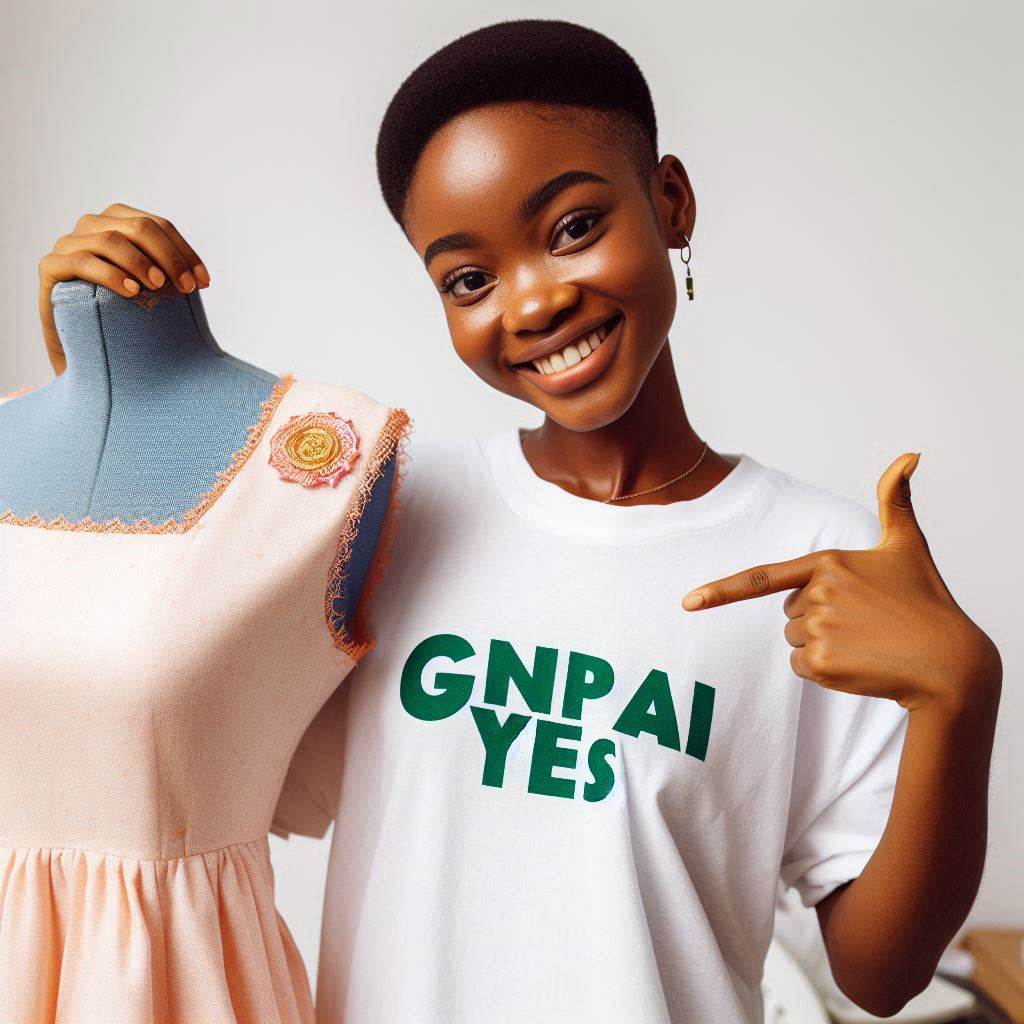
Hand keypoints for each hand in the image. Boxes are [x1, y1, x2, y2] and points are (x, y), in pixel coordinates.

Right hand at [37, 203, 210, 373]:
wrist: (77, 338)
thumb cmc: (119, 311)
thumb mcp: (148, 289)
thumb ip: (167, 274)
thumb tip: (204, 280)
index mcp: (119, 222)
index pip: (160, 226)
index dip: (185, 252)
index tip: (205, 283)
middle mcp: (93, 225)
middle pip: (140, 228)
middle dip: (169, 257)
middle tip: (186, 288)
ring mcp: (69, 243)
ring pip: (110, 240)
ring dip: (140, 262)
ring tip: (158, 286)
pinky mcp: (51, 266)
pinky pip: (82, 262)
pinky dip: (110, 274)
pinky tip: (131, 291)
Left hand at [682, 454, 1001, 715]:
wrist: (949, 662)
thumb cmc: (926, 601)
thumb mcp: (907, 545)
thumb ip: (895, 499)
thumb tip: (910, 453)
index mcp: (827, 564)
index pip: (761, 578)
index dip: (721, 590)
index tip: (687, 602)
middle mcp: (816, 595)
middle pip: (789, 610)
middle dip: (817, 616)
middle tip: (861, 620)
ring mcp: (817, 630)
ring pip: (793, 639)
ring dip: (821, 642)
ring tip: (864, 640)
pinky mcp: (821, 664)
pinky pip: (800, 666)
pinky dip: (823, 668)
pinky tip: (858, 662)